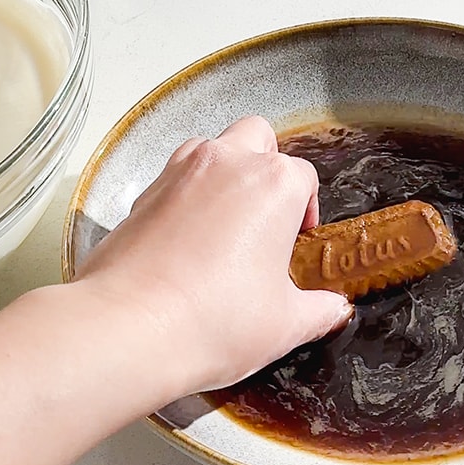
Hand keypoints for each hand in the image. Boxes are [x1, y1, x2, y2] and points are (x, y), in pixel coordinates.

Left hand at [73, 115, 351, 398]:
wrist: (129, 327)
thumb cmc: (213, 319)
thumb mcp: (284, 324)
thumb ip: (318, 311)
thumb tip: (334, 310)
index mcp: (272, 184)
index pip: (303, 177)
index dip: (305, 209)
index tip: (298, 243)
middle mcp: (224, 164)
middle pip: (257, 137)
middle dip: (266, 165)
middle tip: (266, 217)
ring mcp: (177, 174)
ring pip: (209, 148)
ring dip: (223, 174)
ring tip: (225, 226)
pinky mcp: (140, 196)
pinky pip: (171, 180)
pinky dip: (185, 198)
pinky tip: (185, 244)